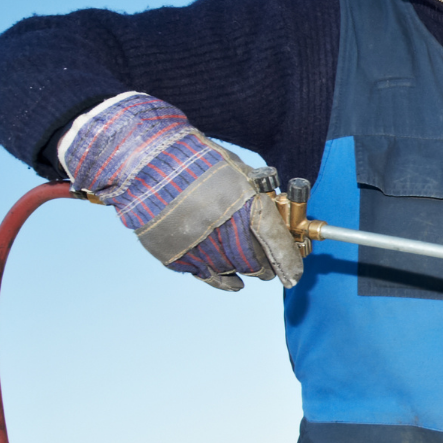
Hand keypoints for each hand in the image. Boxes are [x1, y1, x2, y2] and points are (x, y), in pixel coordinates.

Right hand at [61, 93, 303, 290]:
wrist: (147, 160)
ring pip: (233, 271)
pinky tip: (232, 281)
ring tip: (249, 266)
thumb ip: (259, 198)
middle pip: (256, 263)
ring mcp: (198, 246)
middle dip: (267, 266)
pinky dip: (222, 279)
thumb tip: (280, 221)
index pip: (276, 243)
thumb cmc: (198, 161)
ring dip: (244, 269)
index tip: (295, 275)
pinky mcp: (176, 255)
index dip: (290, 262)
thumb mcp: (239, 172)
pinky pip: (207, 276)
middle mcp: (223, 230)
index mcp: (245, 206)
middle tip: (270, 265)